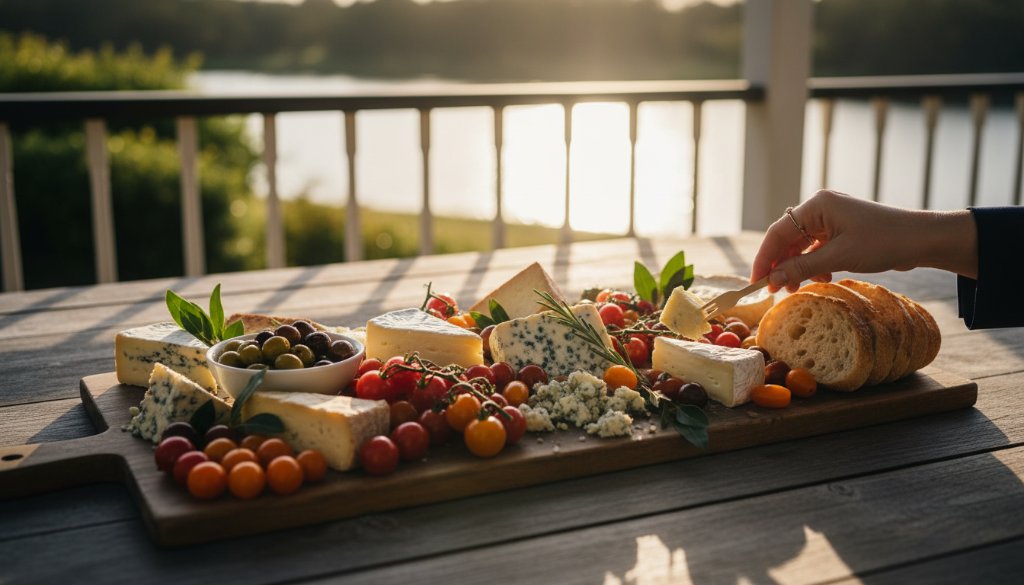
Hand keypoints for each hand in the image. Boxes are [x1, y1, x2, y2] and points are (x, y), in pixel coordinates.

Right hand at [751, 190, 977, 291]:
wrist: (922, 239)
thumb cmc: (884, 242)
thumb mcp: (839, 257)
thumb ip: (802, 268)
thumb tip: (772, 279)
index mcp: (817, 205)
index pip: (778, 232)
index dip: (764, 258)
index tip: (756, 281)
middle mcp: (820, 208)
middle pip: (788, 238)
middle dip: (780, 264)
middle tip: (774, 289)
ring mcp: (831, 219)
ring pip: (801, 245)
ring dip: (797, 267)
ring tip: (795, 288)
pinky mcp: (841, 231)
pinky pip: (816, 248)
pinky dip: (813, 264)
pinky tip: (820, 278)